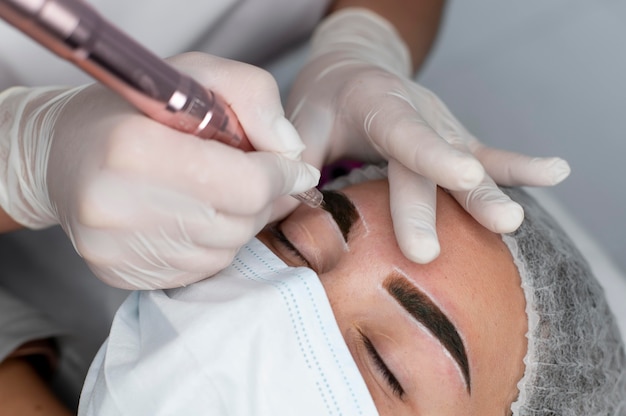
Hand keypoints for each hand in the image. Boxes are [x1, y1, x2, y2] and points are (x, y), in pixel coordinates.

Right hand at [0, 52, 318, 288]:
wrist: (63, 152)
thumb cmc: (136, 109)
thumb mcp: (197, 74)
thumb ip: (254, 98)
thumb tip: (292, 152)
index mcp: (135, 148)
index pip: (246, 185)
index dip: (281, 175)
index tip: (291, 167)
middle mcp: (117, 207)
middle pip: (239, 222)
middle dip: (261, 198)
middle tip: (253, 174)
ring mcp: (114, 249)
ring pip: (224, 251)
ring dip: (237, 221)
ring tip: (215, 190)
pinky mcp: (117, 274)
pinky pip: (200, 270)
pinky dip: (212, 243)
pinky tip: (193, 215)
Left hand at [287, 8, 569, 262]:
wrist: (353, 73)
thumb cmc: (325, 102)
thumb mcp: (301, 119)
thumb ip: (296, 154)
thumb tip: (293, 195)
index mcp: (378, 104)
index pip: (407, 133)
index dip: (435, 156)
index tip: (463, 174)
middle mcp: (418, 113)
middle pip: (442, 160)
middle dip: (465, 195)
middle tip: (494, 227)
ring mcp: (442, 128)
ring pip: (473, 162)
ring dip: (493, 193)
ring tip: (515, 219)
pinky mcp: (454, 143)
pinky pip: (490, 156)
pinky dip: (520, 168)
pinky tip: (555, 172)